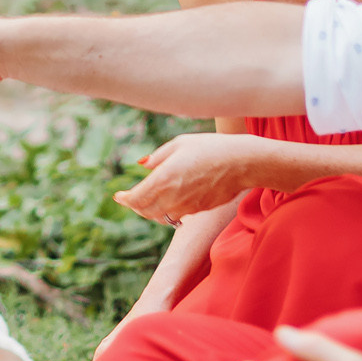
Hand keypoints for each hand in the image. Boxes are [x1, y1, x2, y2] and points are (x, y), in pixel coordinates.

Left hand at [115, 132, 268, 226]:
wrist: (242, 162)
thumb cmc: (211, 147)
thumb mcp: (180, 144)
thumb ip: (158, 157)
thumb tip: (141, 165)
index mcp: (165, 177)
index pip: (136, 198)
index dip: (124, 200)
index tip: (119, 196)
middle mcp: (173, 196)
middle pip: (145, 211)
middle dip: (135, 206)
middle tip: (131, 198)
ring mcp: (187, 206)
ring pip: (161, 217)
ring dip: (151, 210)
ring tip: (148, 200)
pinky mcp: (199, 210)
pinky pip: (177, 215)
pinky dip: (168, 211)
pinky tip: (170, 199)